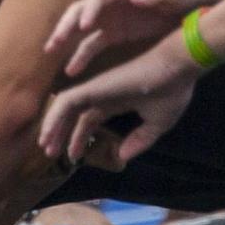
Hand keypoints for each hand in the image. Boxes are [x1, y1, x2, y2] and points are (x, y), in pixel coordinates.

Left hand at [39, 38, 199, 167]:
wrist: (178, 68)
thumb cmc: (171, 90)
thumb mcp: (157, 123)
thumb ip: (140, 140)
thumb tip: (123, 156)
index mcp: (116, 101)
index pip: (90, 120)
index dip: (80, 137)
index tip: (74, 156)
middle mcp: (102, 94)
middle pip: (74, 116)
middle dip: (62, 135)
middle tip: (50, 153)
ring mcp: (97, 89)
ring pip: (65, 109)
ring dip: (53, 128)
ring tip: (45, 148)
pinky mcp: (94, 86)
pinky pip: (66, 102)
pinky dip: (54, 117)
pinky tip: (47, 134)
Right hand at [46, 0, 220, 80]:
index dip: (90, 10)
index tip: (84, 25)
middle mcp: (112, 0)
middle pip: (82, 10)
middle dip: (66, 25)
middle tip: (54, 42)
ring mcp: (111, 17)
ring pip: (80, 27)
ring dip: (65, 39)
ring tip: (51, 53)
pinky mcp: (114, 32)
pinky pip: (92, 44)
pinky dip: (81, 56)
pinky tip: (72, 71)